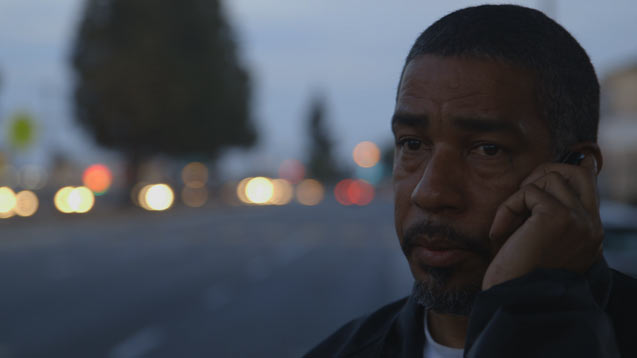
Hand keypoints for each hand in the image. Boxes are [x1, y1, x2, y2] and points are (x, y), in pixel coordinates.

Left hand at [482, 156, 603, 289]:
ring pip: (551, 177)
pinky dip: (507, 209)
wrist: (515, 301)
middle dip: (545, 172)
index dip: (569, 170)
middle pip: (577, 171)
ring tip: (509, 224)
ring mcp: (578, 220)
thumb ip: (548, 218)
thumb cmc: (518, 277)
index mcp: (589, 234)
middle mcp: (591, 226)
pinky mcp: (558, 216)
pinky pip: (527, 192)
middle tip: (521, 195)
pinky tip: (499, 235)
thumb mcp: (541, 244)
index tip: (544, 173)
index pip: (590, 185)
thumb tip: (538, 184)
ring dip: (521, 194)